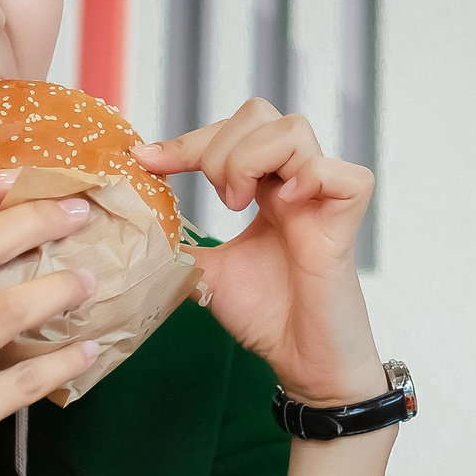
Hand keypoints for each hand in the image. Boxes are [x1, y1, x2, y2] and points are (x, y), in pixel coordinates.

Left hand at [136, 99, 383, 405]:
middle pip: (261, 113)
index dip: (185, 140)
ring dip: (252, 159)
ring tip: (241, 206)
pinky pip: (345, 174)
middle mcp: (294, 183)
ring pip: (294, 129)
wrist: (302, 363)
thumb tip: (129, 231)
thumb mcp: (204, 271)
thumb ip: (177, 244)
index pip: (229, 131)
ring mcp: (322, 198)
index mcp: (265, 188)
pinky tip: (288, 206)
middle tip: (214, 199)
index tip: (146, 161)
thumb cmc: (267, 317)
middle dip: (218, 146)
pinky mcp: (346, 221)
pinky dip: (312, 178)